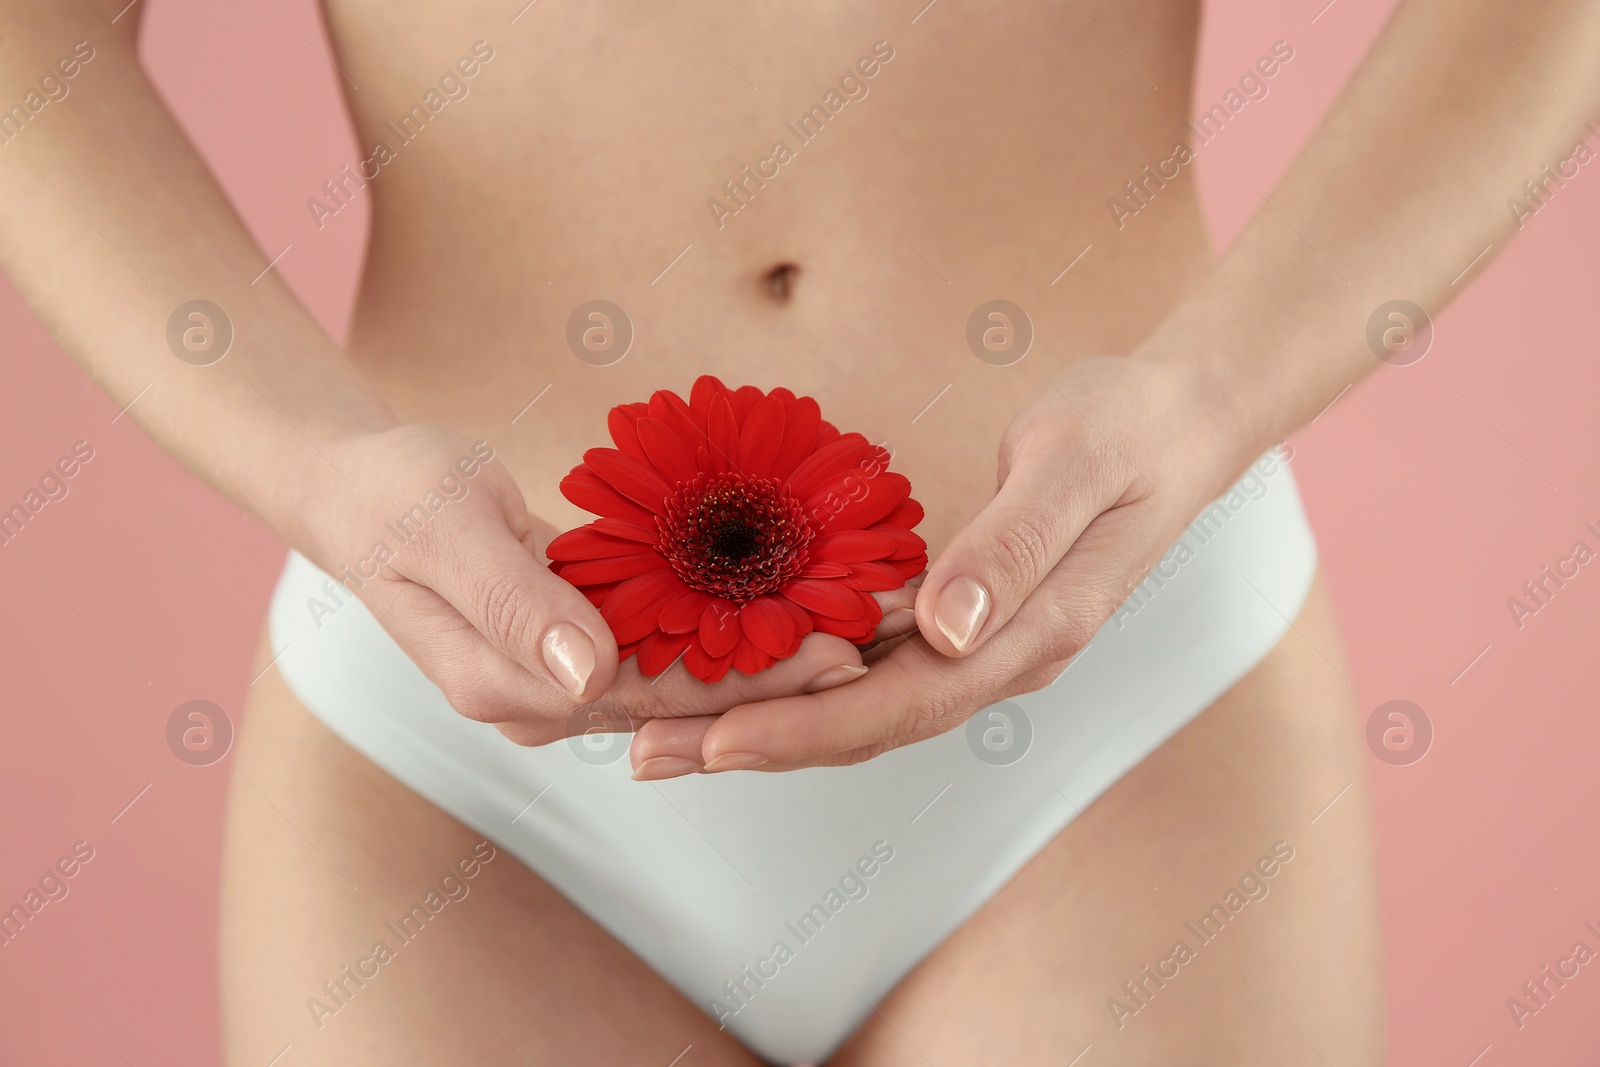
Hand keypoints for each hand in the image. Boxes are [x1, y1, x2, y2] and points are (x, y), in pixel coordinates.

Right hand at [306, 424, 912, 751]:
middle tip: (876, 642)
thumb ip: (513, 603)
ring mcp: (558, 674)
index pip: (655, 693)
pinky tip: (783, 596)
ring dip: (763, 650)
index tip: (835, 655)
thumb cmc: (393, 498)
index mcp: (511, 687)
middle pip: (683, 694)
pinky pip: (659, 636)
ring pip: (680, 669)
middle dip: (781, 674)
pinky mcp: (571, 642)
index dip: (751, 679)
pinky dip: (721, 619)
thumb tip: (589, 673)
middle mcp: (543, 697)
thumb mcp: (444, 531)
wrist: (356, 489)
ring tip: (852, 624)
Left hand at [628, 356, 1252, 772]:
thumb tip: (945, 629)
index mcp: (1031, 633)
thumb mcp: (1077, 464)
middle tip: (644, 756)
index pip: (904, 704)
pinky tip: (737, 676)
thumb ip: (1015, 545)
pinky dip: (801, 683)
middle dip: (756, 745)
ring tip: (665, 732)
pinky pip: (872, 668)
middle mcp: (1000, 657)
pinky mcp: (963, 621)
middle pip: (865, 726)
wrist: (1180, 422)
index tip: (712, 741)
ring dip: (767, 724)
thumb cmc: (1130, 429)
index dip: (805, 728)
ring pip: (862, 707)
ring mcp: (982, 646)